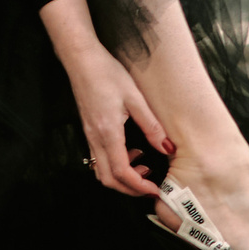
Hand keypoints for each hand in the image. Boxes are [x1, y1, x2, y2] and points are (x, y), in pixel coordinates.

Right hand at [39, 0, 171, 197]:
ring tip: (143, 168)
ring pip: (101, 171)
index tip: (155, 189)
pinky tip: (130, 152)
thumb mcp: (135, 98)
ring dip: (121, 178)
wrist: (81, 60)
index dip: (138, 186)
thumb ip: (151, 126)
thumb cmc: (107, 74)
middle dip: (129, 189)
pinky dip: (114, 165)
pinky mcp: (88, 130)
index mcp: (108, 133)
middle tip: (150, 186)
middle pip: (108, 179)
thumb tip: (167, 148)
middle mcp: (95, 138)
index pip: (121, 172)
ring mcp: (89, 135)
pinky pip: (99, 158)